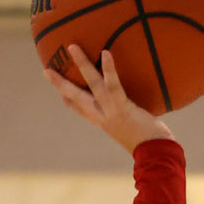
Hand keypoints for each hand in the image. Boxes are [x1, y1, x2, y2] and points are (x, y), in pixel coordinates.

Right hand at [45, 45, 177, 154]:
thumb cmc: (154, 146)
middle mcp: (103, 118)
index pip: (82, 111)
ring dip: (82, 65)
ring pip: (92, 85)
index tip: (59, 92)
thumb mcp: (138, 134)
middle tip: (46, 71)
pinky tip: (106, 53)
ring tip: (72, 47)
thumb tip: (144, 113)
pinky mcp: (123, 108)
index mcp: (105, 124)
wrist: (156, 156)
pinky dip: (109, 70)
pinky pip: (114, 86)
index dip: (69, 101)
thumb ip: (135, 122)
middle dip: (61, 84)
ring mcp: (111, 112)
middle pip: (76, 98)